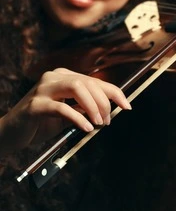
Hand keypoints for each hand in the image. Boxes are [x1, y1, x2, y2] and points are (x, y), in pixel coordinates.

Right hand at [0, 68, 130, 150]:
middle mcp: (54, 77)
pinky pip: (62, 108)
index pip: (95, 81)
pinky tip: (86, 128)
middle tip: (107, 121)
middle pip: (88, 83)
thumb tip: (109, 110)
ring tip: (98, 123)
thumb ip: (85, 108)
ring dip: (93, 106)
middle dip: (104, 103)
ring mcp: (43, 88)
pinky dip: (78, 118)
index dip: (115, 93)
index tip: (127, 106)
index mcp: (64, 76)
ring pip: (77, 87)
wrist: (12, 133)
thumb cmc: (43, 122)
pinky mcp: (35, 104)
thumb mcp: (69, 113)